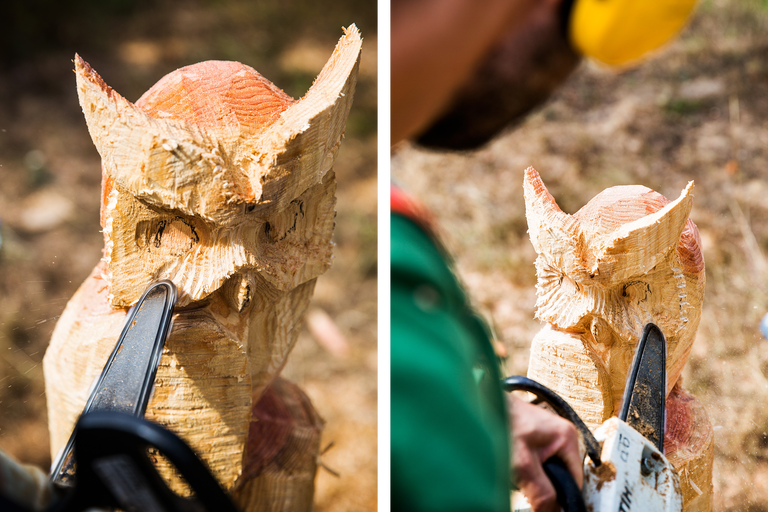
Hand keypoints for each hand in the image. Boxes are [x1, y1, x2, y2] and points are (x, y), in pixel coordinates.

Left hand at [508, 394, 582, 511]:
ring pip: (547, 470)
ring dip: (532, 477)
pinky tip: (513, 464)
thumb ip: (541, 491)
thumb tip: (552, 511)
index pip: (575, 480)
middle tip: (526, 483)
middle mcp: (561, 435)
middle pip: (561, 475)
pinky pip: (536, 462)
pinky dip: (525, 468)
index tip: (547, 504)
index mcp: (567, 437)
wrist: (481, 402)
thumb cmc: (500, 422)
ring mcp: (547, 435)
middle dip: (544, 484)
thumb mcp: (523, 464)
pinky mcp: (534, 437)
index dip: (561, 496)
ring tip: (516, 470)